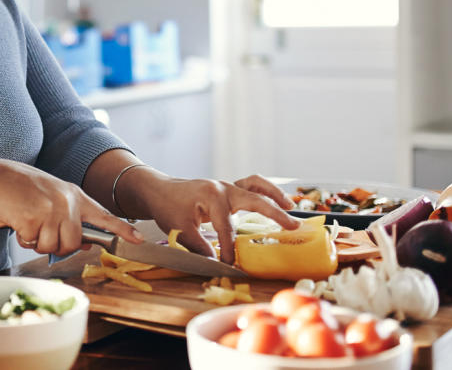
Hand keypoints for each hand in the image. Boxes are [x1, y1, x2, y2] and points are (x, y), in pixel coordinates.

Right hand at [0, 159, 141, 256]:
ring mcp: (51, 211)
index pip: (104, 215)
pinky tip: (18, 222)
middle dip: (57, 245)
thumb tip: (86, 243)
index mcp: (74, 195)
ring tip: (28, 223)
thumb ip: (70, 216)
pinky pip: (33, 244)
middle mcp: (67, 203)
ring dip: (38, 242)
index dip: (122, 230)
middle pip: (74, 242)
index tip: (138, 239)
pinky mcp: (34, 220)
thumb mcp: (52, 196)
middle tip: (41, 231)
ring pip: (54, 246)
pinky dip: (23, 238)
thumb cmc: (22, 188)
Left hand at [132, 172, 297, 264]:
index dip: (230, 248)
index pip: (226, 227)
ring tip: (291, 207)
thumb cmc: (167, 207)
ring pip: (256, 185)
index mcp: (211, 196)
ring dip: (274, 195)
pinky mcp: (227, 189)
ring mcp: (226, 186)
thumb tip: (215, 263)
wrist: (158, 190)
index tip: (231, 265)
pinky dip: (265, 191)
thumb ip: (198, 246)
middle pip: (254, 200)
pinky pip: (251, 186)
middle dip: (274, 214)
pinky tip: (277, 201)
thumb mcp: (178, 229)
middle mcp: (223, 188)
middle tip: (293, 227)